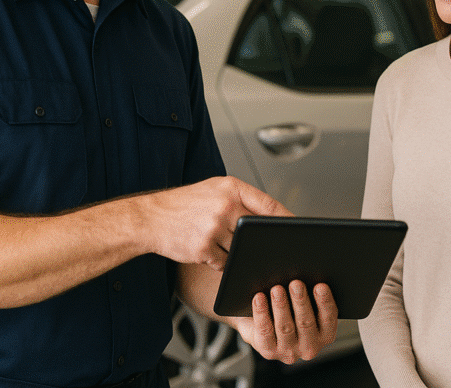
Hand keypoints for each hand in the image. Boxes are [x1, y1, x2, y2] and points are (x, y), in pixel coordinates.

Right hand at [142, 176, 288, 269]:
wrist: (150, 217)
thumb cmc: (183, 204)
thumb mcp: (212, 189)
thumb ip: (238, 199)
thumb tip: (268, 217)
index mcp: (230, 187)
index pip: (268, 203)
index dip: (286, 218)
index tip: (300, 229)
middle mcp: (225, 205)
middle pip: (257, 230)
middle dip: (262, 242)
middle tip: (274, 250)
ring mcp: (214, 226)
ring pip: (241, 248)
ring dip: (237, 253)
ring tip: (220, 244)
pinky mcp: (204, 247)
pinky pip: (225, 262)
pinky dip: (222, 262)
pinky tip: (208, 253)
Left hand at [235, 281, 337, 363]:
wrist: (265, 331)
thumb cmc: (290, 312)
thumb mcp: (304, 307)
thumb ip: (309, 295)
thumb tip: (305, 275)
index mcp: (325, 334)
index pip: (329, 318)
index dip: (325, 302)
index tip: (320, 286)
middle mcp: (309, 346)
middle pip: (306, 323)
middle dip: (301, 301)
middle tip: (296, 284)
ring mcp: (289, 351)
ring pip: (285, 328)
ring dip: (281, 307)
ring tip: (277, 290)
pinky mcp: (269, 351)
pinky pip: (264, 330)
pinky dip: (262, 313)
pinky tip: (259, 298)